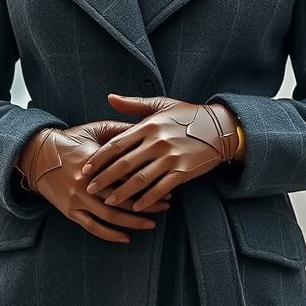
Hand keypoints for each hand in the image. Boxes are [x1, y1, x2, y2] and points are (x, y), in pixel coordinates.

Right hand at [17, 120, 169, 243]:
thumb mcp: (94, 130)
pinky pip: (92, 227)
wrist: (37, 155)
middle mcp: (87, 182)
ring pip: (110, 215)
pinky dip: (110, 235)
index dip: (148, 179)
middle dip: (147, 202)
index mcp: (96, 161)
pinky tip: (126, 238)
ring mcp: (78, 199)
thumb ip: (119, 131)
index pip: (127, 173)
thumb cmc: (70, 140)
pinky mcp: (70, 211)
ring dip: (133, 222)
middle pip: (123, 197)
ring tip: (152, 224)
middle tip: (166, 204)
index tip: (166, 180)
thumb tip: (147, 125)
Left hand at [81, 95, 240, 211]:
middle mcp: (157, 141)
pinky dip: (148, 199)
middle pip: (124, 164)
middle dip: (105, 178)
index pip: (117, 143)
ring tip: (109, 202)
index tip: (85, 168)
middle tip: (89, 189)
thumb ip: (134, 104)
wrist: (220, 128)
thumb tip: (109, 98)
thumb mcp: (161, 104)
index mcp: (148, 125)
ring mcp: (170, 157)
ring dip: (123, 193)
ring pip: (140, 179)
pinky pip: (161, 188)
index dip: (99, 158)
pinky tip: (136, 207)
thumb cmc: (188, 115)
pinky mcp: (183, 171)